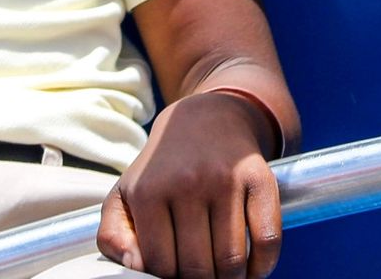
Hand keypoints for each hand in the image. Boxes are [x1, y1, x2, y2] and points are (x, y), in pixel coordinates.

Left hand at [97, 92, 281, 278]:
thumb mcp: (124, 194)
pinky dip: (263, 266)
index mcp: (148, 191)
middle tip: (200, 277)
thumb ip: (113, 236)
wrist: (206, 119)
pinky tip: (252, 269)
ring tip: (224, 276)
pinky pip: (267, 238)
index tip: (175, 274)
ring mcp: (226, 179)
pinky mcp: (259, 177)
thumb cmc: (162, 169)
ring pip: (232, 260)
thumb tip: (134, 267)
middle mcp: (187, 182)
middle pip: (197, 267)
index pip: (159, 264)